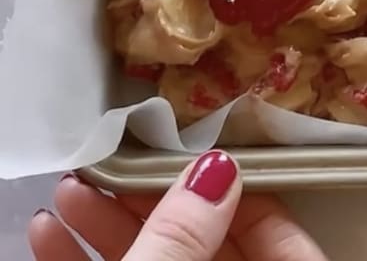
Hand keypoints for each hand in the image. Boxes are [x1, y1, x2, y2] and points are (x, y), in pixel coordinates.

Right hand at [29, 151, 327, 260]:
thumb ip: (186, 236)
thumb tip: (218, 167)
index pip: (281, 235)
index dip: (237, 190)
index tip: (193, 155)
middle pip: (209, 244)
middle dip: (153, 200)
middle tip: (113, 162)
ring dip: (110, 227)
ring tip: (69, 189)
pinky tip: (52, 237)